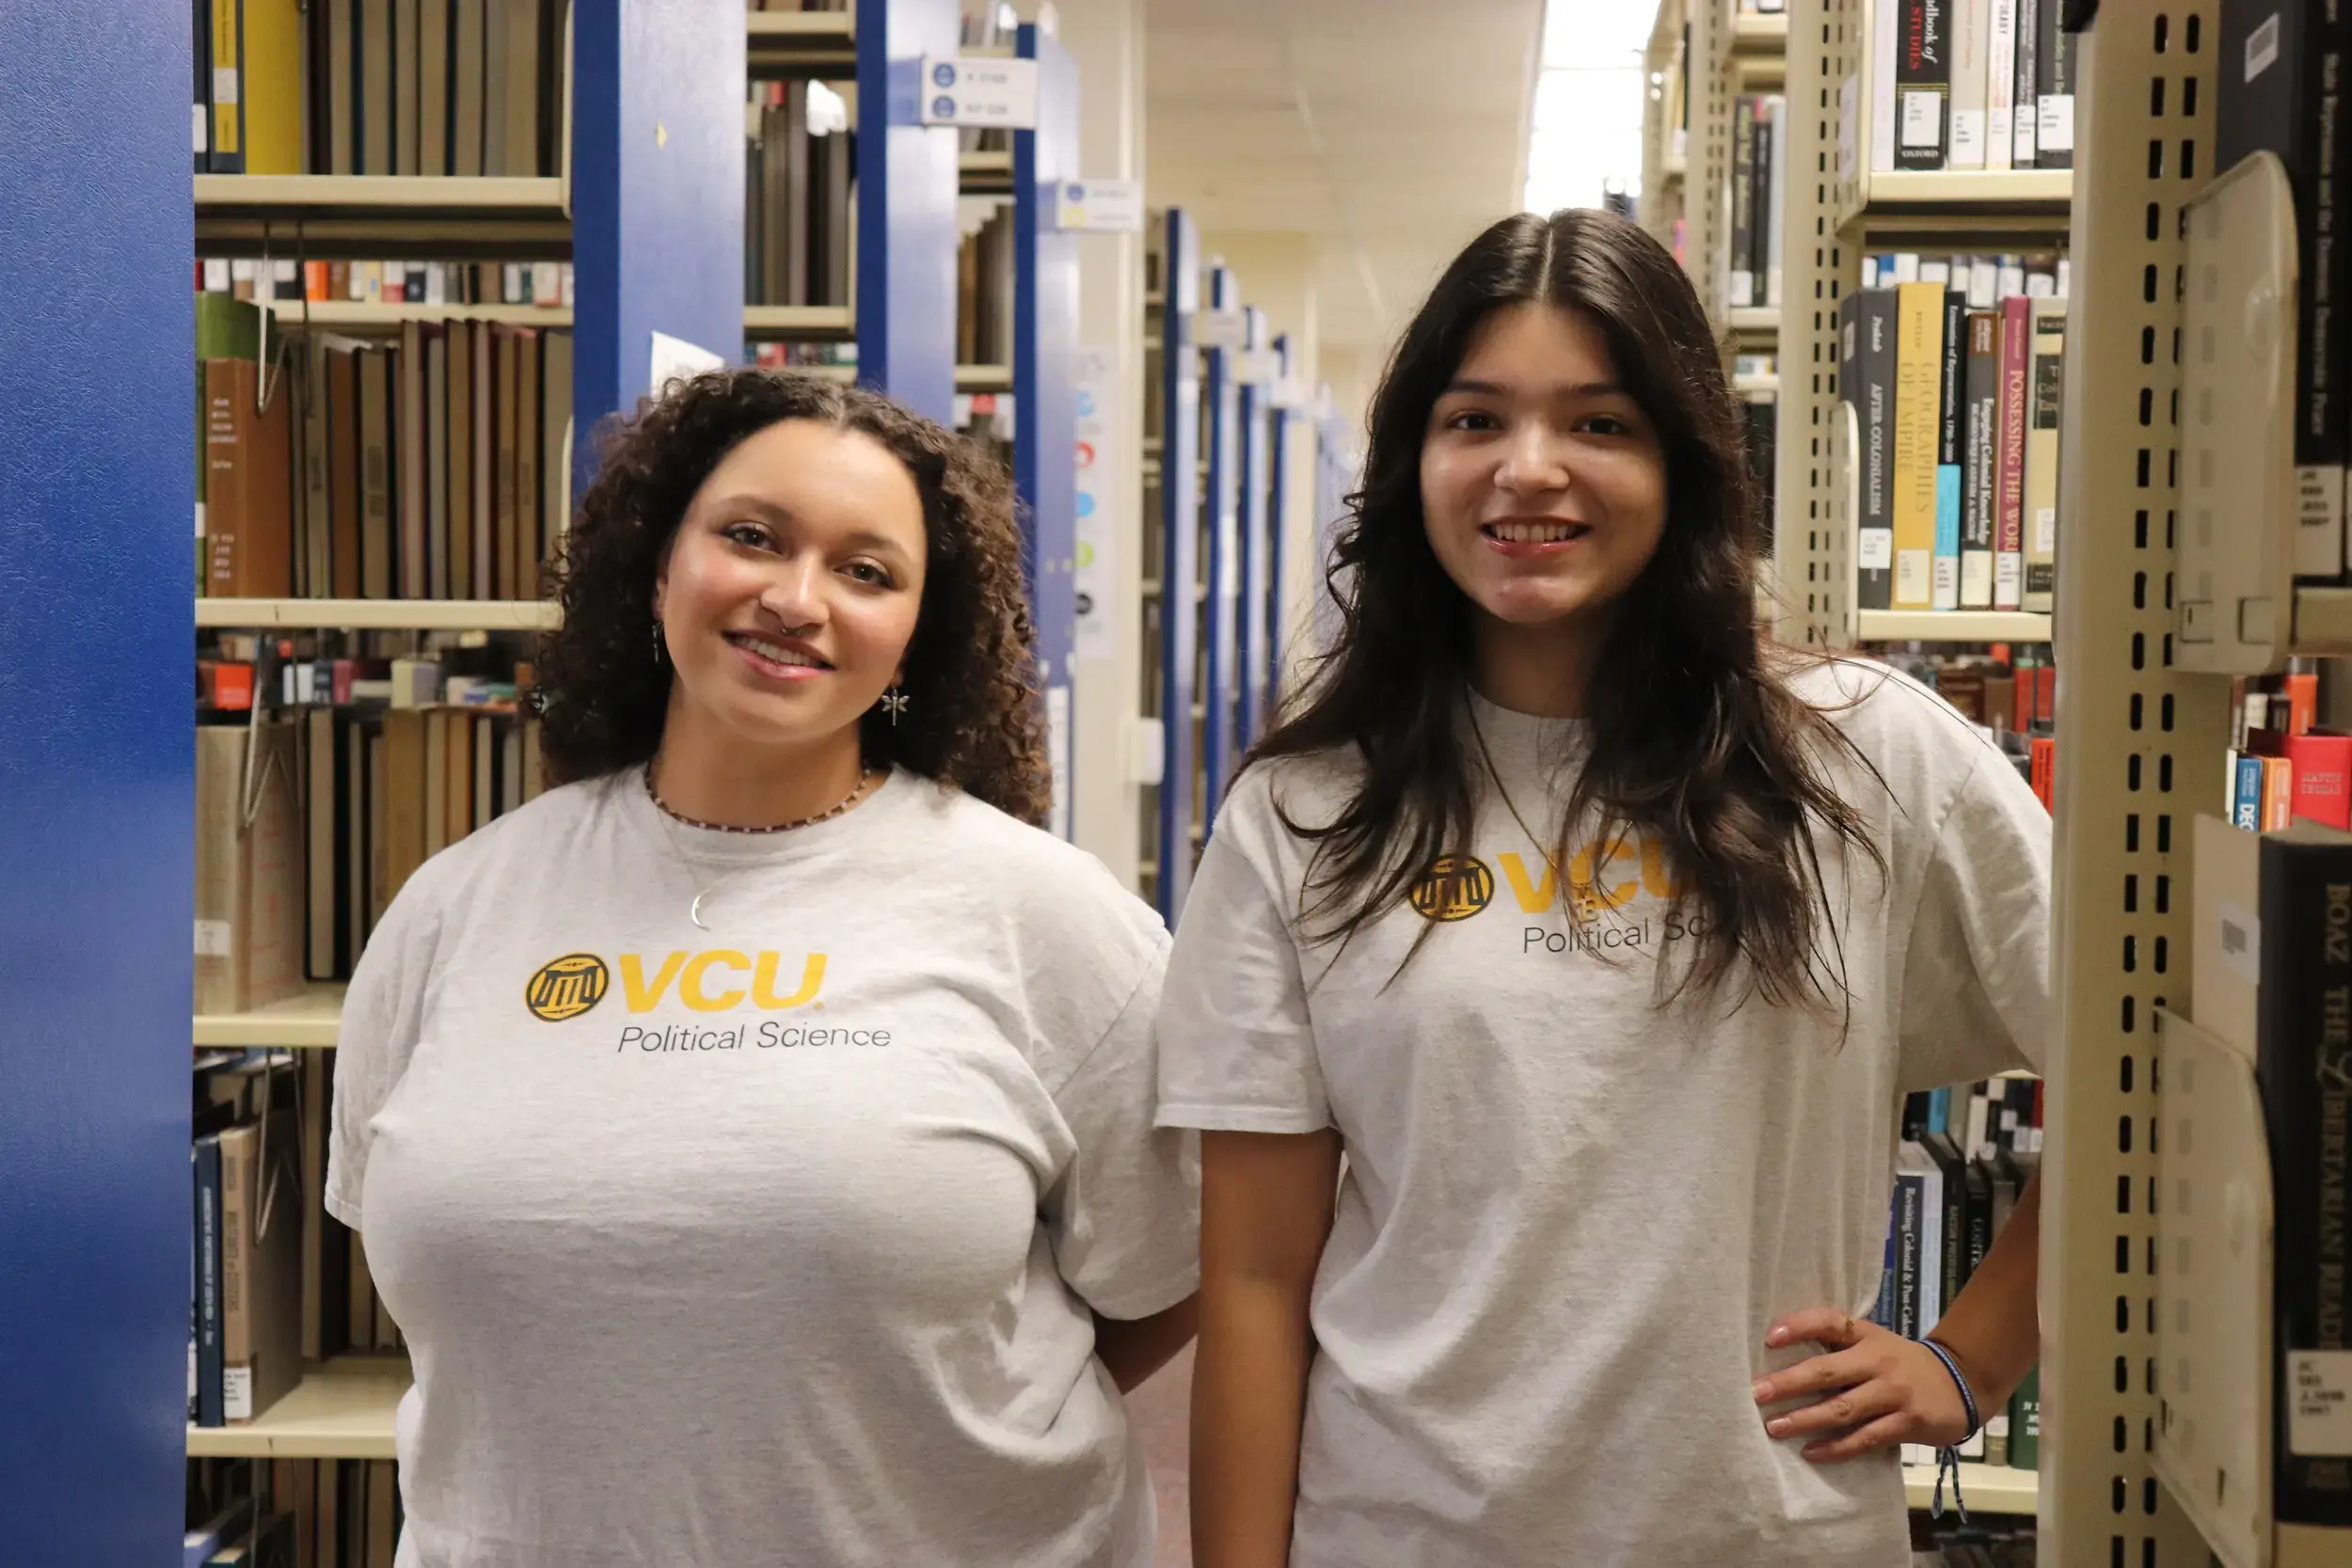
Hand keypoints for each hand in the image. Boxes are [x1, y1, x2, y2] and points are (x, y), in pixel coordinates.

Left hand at [1750, 1308, 1972, 1462]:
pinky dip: (1836, 1447)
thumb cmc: (1901, 1364)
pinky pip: (1865, 1438)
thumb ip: (1840, 1348)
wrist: (1961, 1383)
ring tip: (1774, 1427)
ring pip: (1842, 1408)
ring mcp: (1894, 1393)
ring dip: (1805, 1419)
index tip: (1769, 1337)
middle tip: (1757, 1393)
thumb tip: (1783, 1359)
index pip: (1829, 1322)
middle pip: (1827, 1371)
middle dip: (1789, 1383)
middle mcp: (1879, 1360)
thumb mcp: (1876, 1344)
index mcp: (1867, 1335)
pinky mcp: (1907, 1423)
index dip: (1799, 1326)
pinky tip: (1811, 1452)